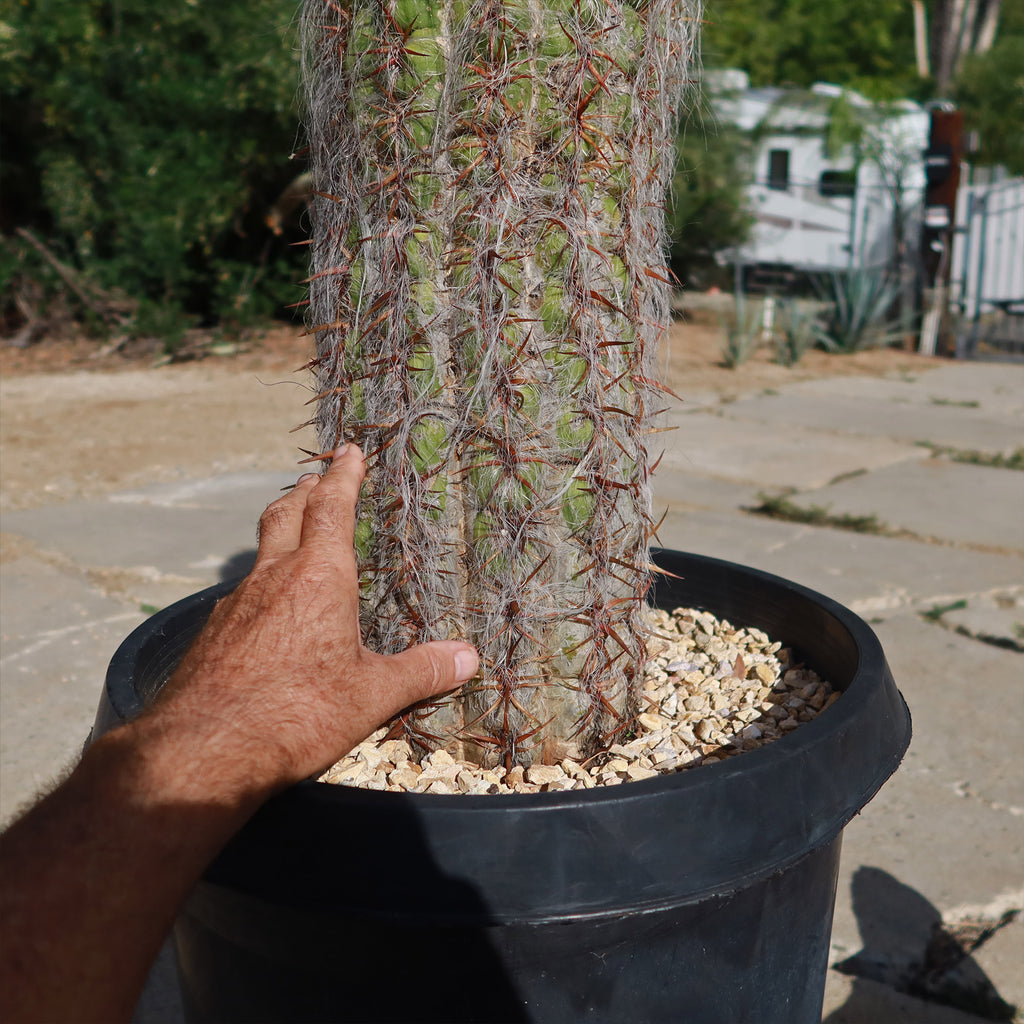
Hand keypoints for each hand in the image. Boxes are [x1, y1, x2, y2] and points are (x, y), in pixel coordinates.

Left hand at [137, 444, 477, 796]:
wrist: (204, 750)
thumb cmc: (297, 713)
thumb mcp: (372, 696)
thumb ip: (421, 672)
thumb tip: (469, 659)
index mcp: (319, 577)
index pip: (332, 508)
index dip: (344, 476)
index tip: (350, 452)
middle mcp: (273, 578)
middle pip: (285, 515)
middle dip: (304, 492)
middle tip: (315, 479)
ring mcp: (236, 604)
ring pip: (260, 553)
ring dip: (279, 534)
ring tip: (293, 538)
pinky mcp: (213, 634)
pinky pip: (241, 594)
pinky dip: (261, 584)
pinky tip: (266, 611)